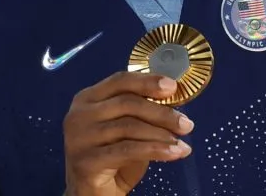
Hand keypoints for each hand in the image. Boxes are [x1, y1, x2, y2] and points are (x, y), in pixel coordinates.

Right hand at [62, 72, 194, 195]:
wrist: (92, 194)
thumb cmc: (111, 160)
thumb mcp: (125, 130)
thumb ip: (139, 113)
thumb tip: (173, 99)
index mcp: (87, 99)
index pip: (119, 81)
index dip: (147, 81)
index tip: (173, 87)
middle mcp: (79, 114)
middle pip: (127, 103)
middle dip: (161, 112)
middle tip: (186, 124)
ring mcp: (79, 137)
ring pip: (129, 127)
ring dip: (162, 134)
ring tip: (182, 143)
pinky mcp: (86, 160)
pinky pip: (128, 150)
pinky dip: (156, 150)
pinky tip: (174, 153)